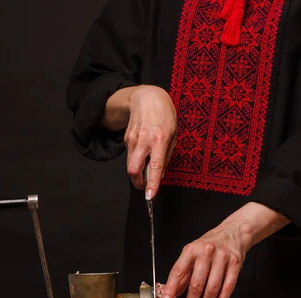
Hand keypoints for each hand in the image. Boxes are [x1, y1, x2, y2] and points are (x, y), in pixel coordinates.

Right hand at [124, 85, 176, 199]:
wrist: (147, 97)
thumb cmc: (164, 115)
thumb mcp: (173, 135)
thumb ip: (167, 156)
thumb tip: (160, 175)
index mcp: (159, 140)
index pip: (154, 167)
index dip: (152, 183)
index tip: (150, 196)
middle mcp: (144, 141)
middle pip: (133, 170)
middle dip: (138, 182)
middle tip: (145, 185)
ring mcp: (132, 140)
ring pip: (130, 165)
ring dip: (138, 171)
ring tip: (147, 166)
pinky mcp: (126, 139)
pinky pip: (131, 156)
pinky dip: (137, 160)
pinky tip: (144, 152)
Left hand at [162, 202, 290, 297]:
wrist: (234, 232)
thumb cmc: (210, 244)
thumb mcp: (192, 253)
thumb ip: (183, 273)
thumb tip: (173, 293)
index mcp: (191, 250)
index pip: (178, 271)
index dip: (171, 289)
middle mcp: (206, 253)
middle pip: (197, 284)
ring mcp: (222, 258)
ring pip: (212, 289)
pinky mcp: (235, 264)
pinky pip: (227, 288)